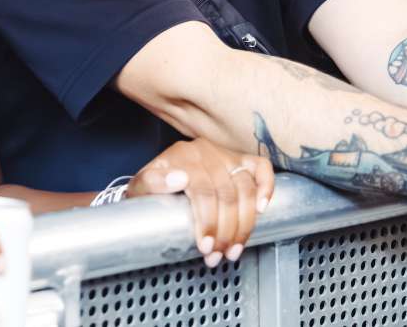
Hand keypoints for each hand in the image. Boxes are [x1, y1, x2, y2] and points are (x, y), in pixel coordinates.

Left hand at [125, 139, 273, 267]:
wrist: (159, 177)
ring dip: (245, 224)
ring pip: (245, 188)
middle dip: (225, 231)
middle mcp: (206, 152)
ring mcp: (225, 154)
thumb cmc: (152, 186)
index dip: (208, 222)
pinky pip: (261, 168)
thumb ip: (152, 183)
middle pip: (226, 195)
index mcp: (181, 155)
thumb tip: (179, 179)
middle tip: (219, 255)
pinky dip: (266, 188)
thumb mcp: (140, 186)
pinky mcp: (241, 159)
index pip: (203, 191)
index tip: (206, 247)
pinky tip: (261, 210)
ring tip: (234, 249)